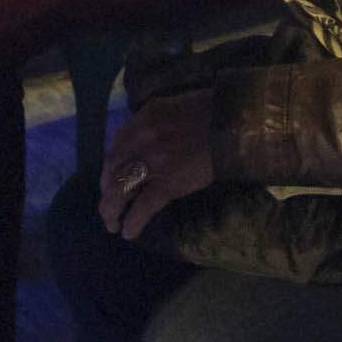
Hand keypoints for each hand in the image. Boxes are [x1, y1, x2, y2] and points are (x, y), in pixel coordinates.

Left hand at [97, 89, 214, 238]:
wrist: (234, 125)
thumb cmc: (211, 113)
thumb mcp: (174, 108)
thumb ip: (154, 123)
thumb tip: (143, 143)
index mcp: (143, 119)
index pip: (115, 147)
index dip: (109, 169)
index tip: (110, 181)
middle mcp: (141, 139)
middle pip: (112, 170)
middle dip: (106, 192)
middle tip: (107, 208)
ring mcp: (153, 162)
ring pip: (120, 190)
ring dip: (111, 210)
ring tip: (112, 225)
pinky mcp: (168, 183)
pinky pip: (143, 206)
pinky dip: (133, 222)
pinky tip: (129, 233)